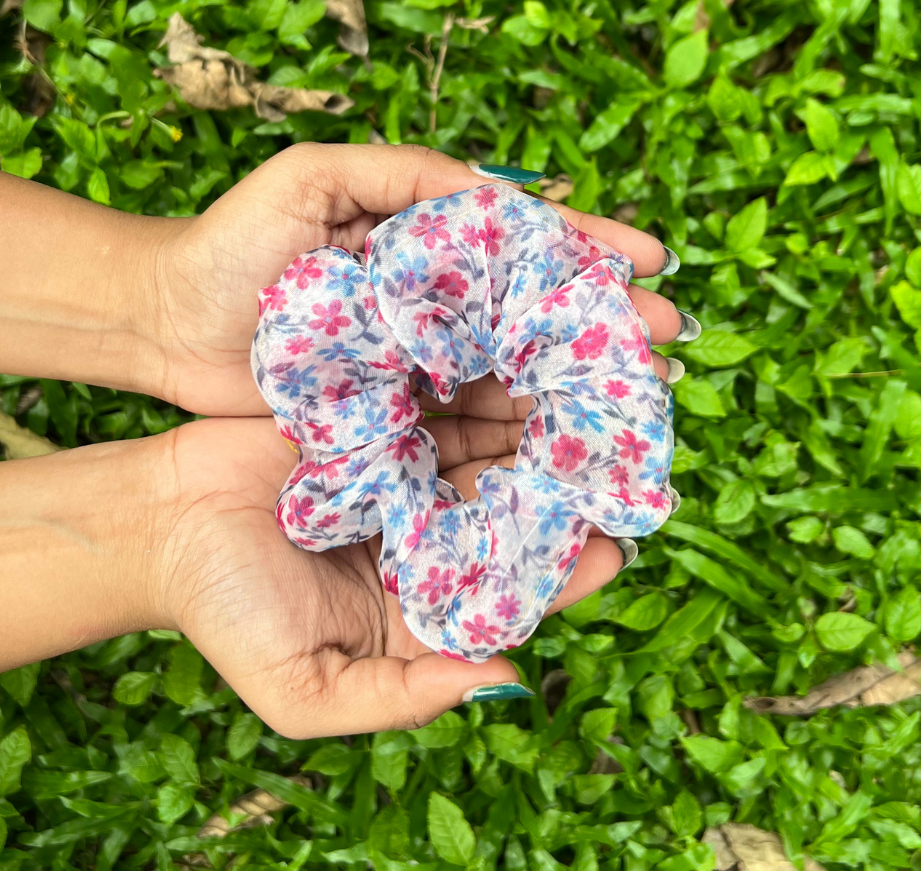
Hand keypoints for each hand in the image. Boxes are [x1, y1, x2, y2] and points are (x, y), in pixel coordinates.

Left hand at [150, 143, 685, 414]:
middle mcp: (437, 305)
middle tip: (670, 340)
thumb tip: (506, 188)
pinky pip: (470, 424)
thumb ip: (407, 174)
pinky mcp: (396, 417)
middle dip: (606, 323)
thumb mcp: (315, 177)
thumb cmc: (234, 244)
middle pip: (538, 315)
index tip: (650, 262)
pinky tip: (568, 441)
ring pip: (517, 373)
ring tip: (642, 395)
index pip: (527, 247)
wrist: (167, 323)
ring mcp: (421, 363)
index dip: (590, 251)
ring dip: (579, 382)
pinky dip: (522, 431)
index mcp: (429, 244)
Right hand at [157, 413, 625, 736]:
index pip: (515, 586)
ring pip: (495, 443)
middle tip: (627, 449)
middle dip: (569, 479)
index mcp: (427, 596)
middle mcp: (432, 527)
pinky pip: (446, 397)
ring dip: (541, 419)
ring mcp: (413, 466)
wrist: (160, 522)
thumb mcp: (307, 687)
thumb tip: (505, 682)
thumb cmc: (227, 609)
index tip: (615, 543)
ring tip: (592, 390)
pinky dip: (484, 380)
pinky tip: (524, 355)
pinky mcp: (387, 415)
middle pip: (517, 504)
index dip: (567, 569)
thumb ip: (402, 699)